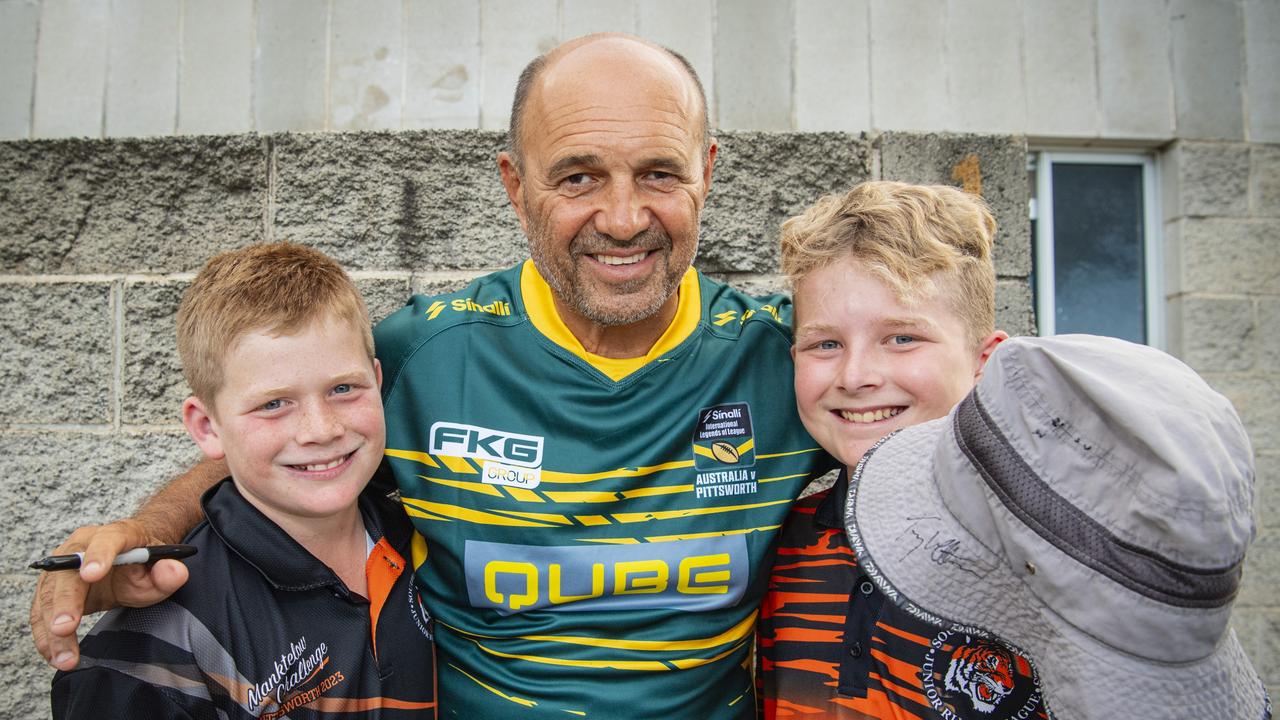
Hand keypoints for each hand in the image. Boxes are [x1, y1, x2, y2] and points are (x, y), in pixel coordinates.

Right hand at [31, 520, 189, 669]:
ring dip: (52, 629)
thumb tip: (174, 571)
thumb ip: (169, 571)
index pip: (106, 540)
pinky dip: (45, 637)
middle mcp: (80, 546)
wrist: (127, 561)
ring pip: (50, 597)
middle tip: (66, 628)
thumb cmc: (143, 565)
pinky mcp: (50, 589)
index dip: (98, 555)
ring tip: (64, 658)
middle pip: (68, 573)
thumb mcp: (161, 568)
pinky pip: (41, 613)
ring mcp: (60, 567)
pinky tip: (53, 656)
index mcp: (115, 534)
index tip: (92, 574)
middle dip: (66, 602)